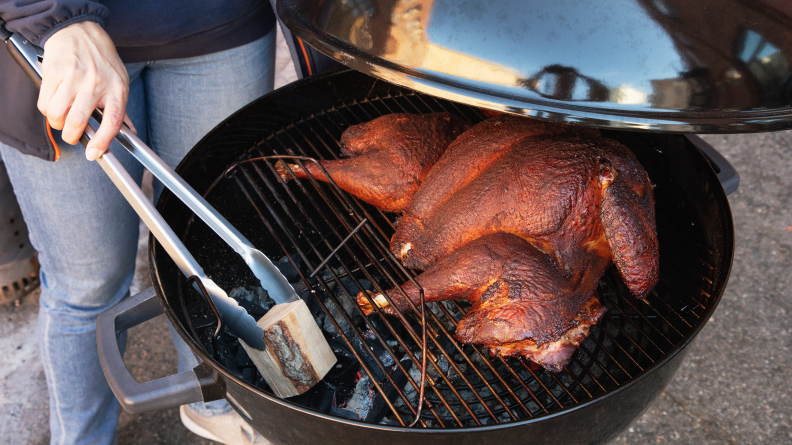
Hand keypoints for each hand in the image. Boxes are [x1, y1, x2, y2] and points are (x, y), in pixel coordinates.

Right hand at [38, 21, 129, 159]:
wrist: (81, 31)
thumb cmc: (102, 61)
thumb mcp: (120, 82)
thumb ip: (122, 110)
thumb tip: (130, 134)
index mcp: (117, 89)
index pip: (112, 121)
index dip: (103, 142)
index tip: (94, 154)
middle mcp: (96, 83)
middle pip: (77, 121)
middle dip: (71, 136)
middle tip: (72, 135)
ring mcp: (74, 77)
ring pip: (57, 114)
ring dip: (56, 123)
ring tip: (62, 118)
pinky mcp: (54, 72)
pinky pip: (45, 102)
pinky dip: (47, 109)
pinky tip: (54, 103)